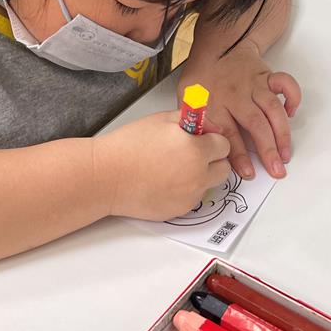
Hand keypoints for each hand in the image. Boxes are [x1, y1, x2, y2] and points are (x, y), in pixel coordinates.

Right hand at [93, 111, 230, 220]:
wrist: (106, 177)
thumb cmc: (129, 145)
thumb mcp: (162, 120)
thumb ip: (191, 120)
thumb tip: (207, 126)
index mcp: (196, 149)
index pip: (224, 145)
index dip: (213, 140)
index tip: (202, 139)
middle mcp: (198, 175)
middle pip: (224, 169)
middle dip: (213, 160)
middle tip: (193, 154)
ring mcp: (190, 195)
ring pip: (210, 185)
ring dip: (201, 176)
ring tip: (176, 168)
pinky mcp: (180, 210)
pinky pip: (194, 198)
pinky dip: (186, 191)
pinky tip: (165, 182)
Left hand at [178, 42, 300, 180]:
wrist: (218, 45)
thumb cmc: (203, 76)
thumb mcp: (188, 99)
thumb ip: (196, 122)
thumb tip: (204, 150)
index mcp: (215, 102)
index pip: (228, 134)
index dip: (239, 156)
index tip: (249, 173)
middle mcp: (236, 94)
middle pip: (255, 124)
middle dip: (268, 149)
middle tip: (277, 170)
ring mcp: (254, 84)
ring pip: (272, 108)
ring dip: (282, 132)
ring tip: (286, 153)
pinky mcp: (267, 76)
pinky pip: (285, 83)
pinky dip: (293, 97)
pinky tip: (291, 113)